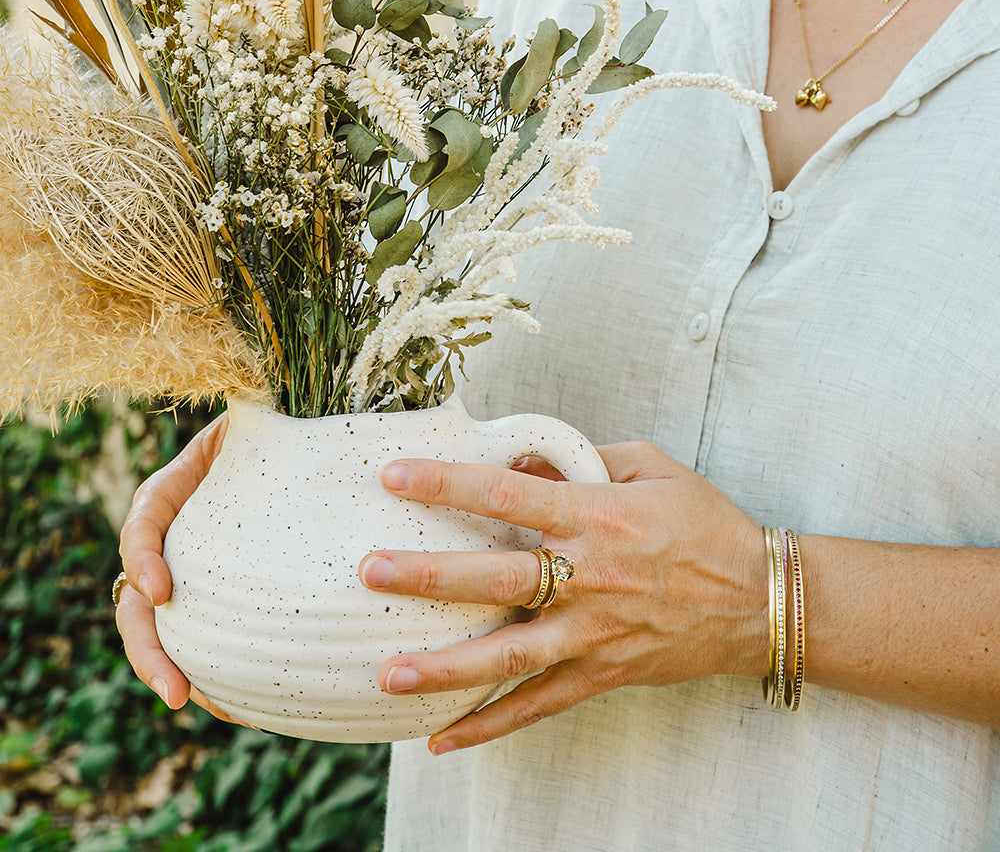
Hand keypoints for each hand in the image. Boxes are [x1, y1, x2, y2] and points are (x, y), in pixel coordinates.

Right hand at [116, 412, 252, 726]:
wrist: (289, 449)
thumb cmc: (270, 433)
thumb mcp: (251, 418)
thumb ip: (247, 411)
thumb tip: (258, 396)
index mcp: (172, 493)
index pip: (144, 526)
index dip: (144, 557)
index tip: (161, 592)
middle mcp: (172, 538)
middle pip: (138, 600)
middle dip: (150, 649)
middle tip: (176, 691)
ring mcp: (190, 569)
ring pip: (164, 628)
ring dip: (174, 671)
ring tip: (199, 705)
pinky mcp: (220, 593)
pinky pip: (206, 634)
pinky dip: (216, 670)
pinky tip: (237, 703)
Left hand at [360, 443, 767, 753]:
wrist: (761, 597)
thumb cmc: (703, 522)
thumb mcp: (650, 467)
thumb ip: (582, 459)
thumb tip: (520, 461)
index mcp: (598, 515)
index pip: (509, 494)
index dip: (448, 483)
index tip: (394, 476)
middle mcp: (590, 575)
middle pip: (498, 578)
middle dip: (429, 575)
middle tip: (371, 570)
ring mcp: (596, 632)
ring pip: (510, 654)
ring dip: (446, 666)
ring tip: (387, 673)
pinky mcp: (604, 672)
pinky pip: (540, 704)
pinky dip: (491, 724)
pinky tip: (443, 740)